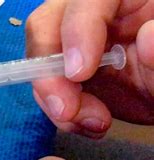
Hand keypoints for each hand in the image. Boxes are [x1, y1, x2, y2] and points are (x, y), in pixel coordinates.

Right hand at [26, 0, 153, 137]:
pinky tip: (84, 123)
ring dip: (53, 95)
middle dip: (48, 69)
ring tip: (89, 122)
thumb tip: (148, 36)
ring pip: (40, 56)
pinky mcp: (67, 65)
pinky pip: (45, 82)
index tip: (79, 73)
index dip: (77, 30)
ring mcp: (77, 38)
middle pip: (49, 22)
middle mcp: (97, 10)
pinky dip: (58, 108)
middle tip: (65, 109)